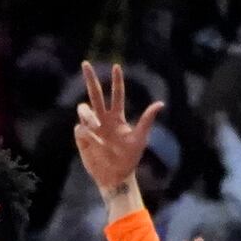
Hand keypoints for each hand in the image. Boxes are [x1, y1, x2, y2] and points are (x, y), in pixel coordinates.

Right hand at [75, 61, 163, 196]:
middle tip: (86, 64)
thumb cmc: (129, 158)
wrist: (115, 176)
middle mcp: (103, 120)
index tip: (116, 66)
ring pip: (84, 110)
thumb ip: (147, 120)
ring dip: (88, 114)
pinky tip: (92, 141)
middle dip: (90, 79)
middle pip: (95, 94)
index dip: (116, 81)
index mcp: (117, 118)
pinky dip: (85, 132)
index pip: (116, 95)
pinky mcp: (81, 139)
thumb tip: (160, 103)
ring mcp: (91, 129)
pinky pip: (79, 128)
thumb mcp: (140, 138)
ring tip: (95, 128)